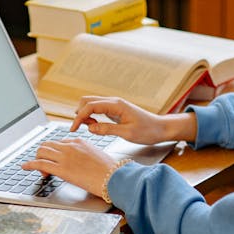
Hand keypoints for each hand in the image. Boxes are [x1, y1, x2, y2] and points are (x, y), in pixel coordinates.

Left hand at [22, 135, 115, 197]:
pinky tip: (25, 167)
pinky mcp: (61, 169)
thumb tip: (78, 163)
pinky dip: (29, 165)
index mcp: (79, 142)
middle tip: (45, 166)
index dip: (54, 152)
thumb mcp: (96, 157)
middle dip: (43, 154)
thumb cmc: (110, 171)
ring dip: (37, 159)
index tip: (54, 160)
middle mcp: (70, 146)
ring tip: (39, 170)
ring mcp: (65, 156)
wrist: (114, 178)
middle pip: (47, 145)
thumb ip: (84, 156)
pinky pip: (40, 163)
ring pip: (41, 152)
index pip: (60, 142)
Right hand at [71, 97, 196, 145]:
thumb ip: (107, 130)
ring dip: (85, 115)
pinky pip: (98, 110)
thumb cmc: (148, 130)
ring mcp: (114, 106)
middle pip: (87, 101)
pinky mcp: (115, 111)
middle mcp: (113, 102)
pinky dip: (92, 117)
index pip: (90, 106)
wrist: (160, 128)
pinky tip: (96, 126)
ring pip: (91, 104)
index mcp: (116, 105)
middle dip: (80, 113)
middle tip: (81, 128)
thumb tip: (90, 128)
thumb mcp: (127, 133)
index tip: (74, 129)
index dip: (79, 116)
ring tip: (91, 128)